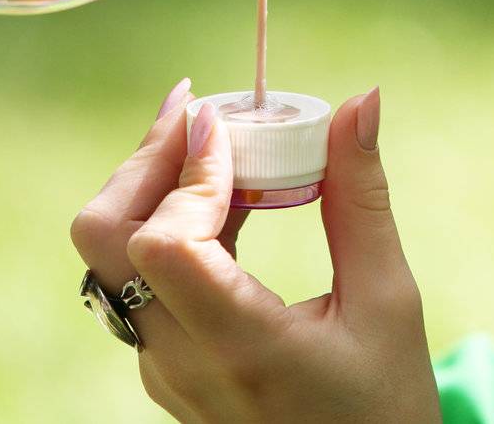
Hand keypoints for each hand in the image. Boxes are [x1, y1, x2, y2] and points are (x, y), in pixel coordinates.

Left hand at [69, 80, 441, 423]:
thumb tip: (363, 99)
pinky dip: (165, 223)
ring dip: (152, 187)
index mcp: (239, 348)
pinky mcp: (162, 368)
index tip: (225, 122)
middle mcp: (180, 361)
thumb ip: (362, 200)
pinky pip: (135, 279)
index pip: (163, 243)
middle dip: (147, 159)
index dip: (185, 171)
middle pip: (104, 237)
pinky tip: (223, 204)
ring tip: (219, 149)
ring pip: (109, 256)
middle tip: (203, 113)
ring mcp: (160, 369)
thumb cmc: (384, 410)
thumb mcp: (389, 304)